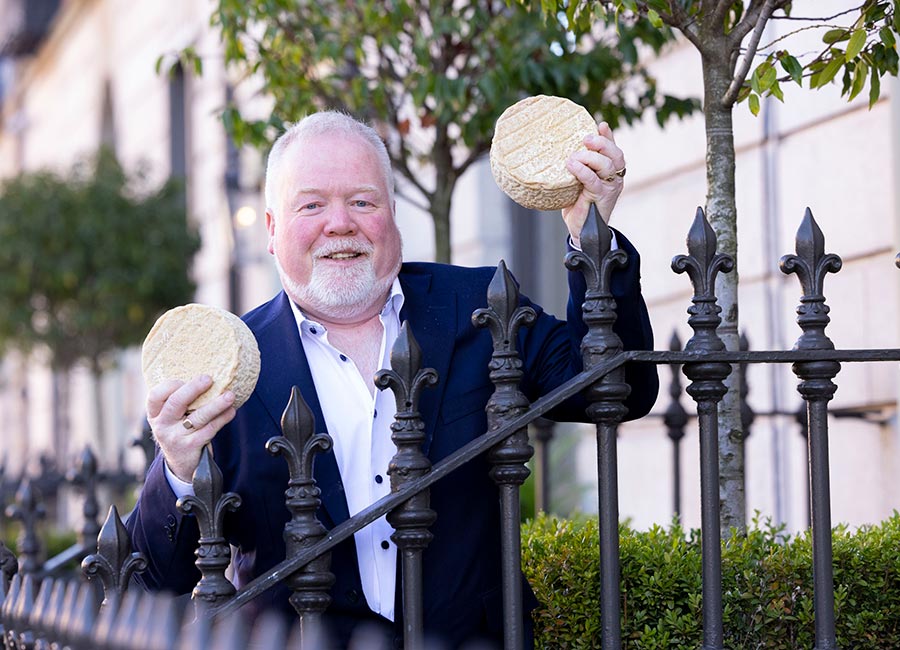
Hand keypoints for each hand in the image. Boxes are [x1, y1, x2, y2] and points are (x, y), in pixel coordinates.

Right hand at [146, 375, 235, 481]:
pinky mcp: (192, 446)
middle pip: (176, 403)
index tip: (184, 378)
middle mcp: (163, 425)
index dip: (169, 385)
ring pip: (198, 417)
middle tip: (209, 378)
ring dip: (216, 404)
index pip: (155, 396)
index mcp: (155, 414)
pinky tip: (231, 411)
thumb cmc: (180, 431)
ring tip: (230, 395)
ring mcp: (176, 437)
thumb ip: (180, 401)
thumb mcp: (171, 418)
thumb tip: (206, 376)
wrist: (181, 465)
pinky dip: (222, 418)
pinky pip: (210, 429)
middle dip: (193, 389)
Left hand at [561, 122, 625, 246]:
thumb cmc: (579, 204)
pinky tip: (572, 166)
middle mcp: (615, 178)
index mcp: (612, 172)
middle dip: (601, 143)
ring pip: (607, 165)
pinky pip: (593, 180)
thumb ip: (580, 166)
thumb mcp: (580, 181)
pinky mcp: (601, 197)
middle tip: (585, 139)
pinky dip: (583, 171)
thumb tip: (567, 149)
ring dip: (590, 156)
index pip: (614, 149)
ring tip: (574, 156)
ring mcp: (610, 188)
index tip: (598, 124)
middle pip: (616, 154)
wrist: (582, 231)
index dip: (608, 136)